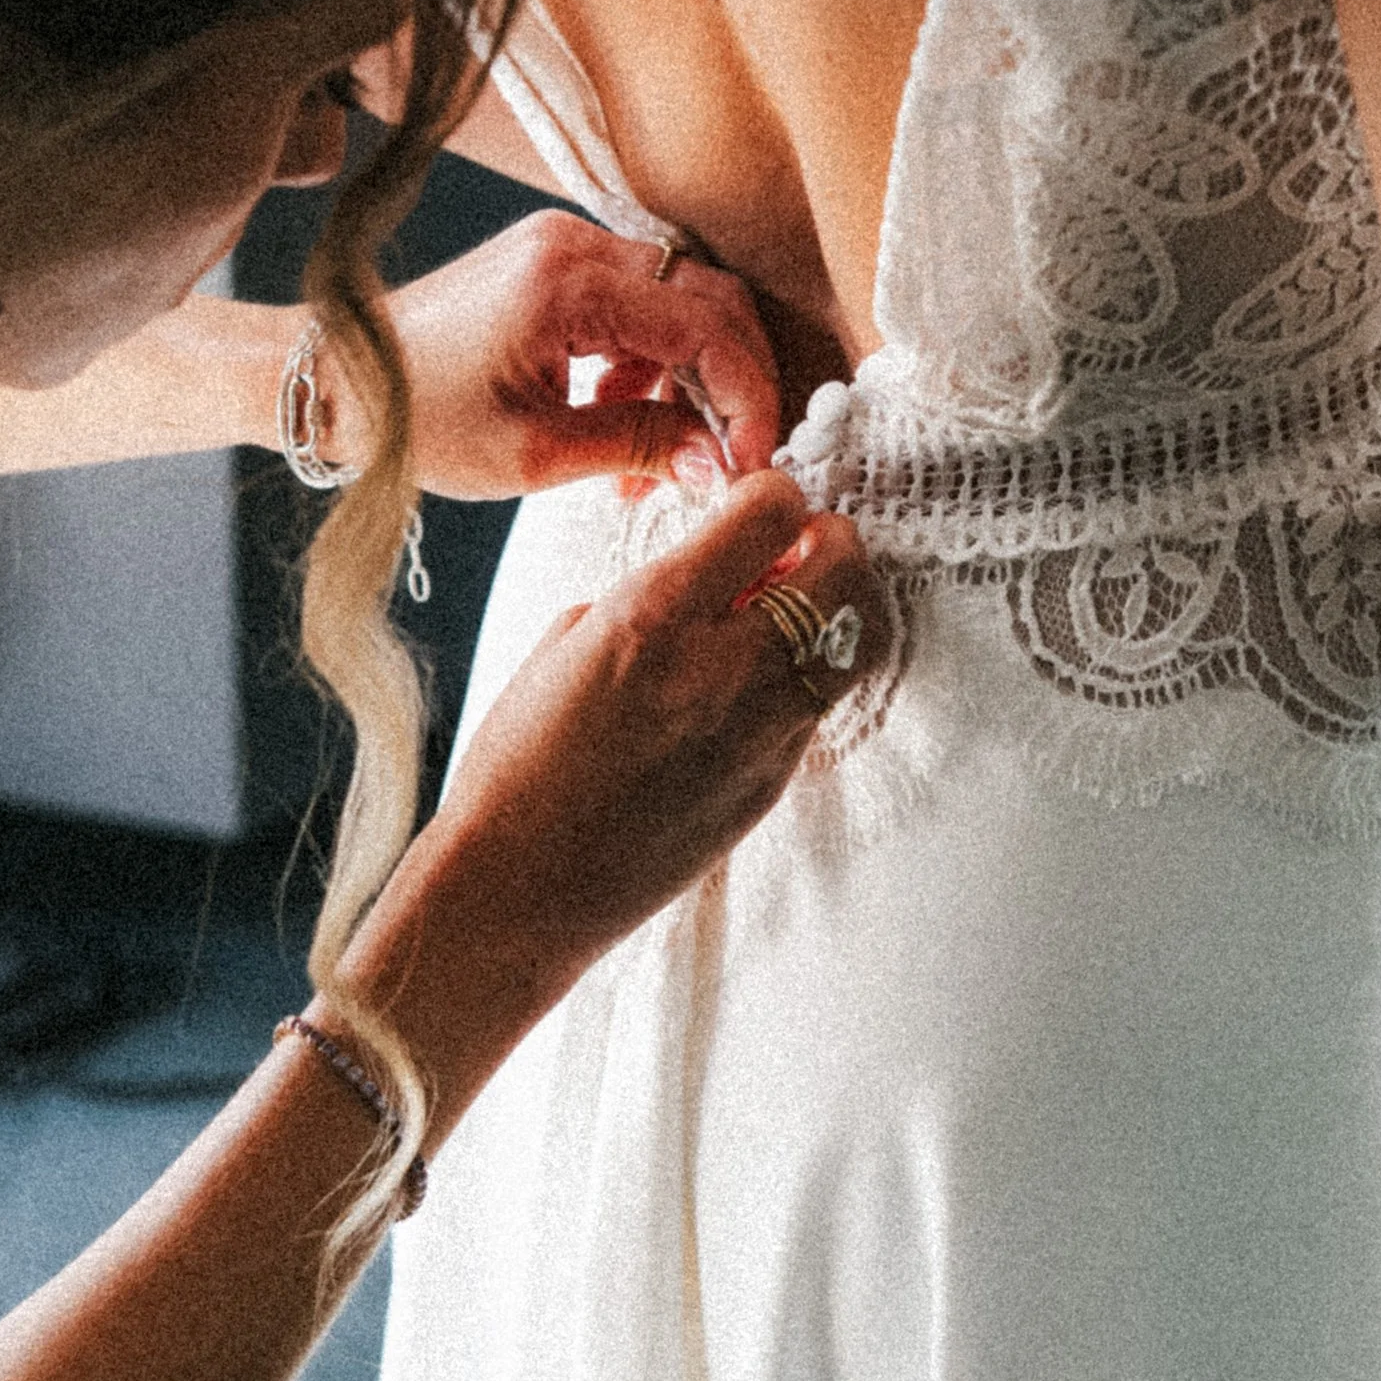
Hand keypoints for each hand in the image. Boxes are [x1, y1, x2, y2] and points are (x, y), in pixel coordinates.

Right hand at [370, 477, 879, 1032]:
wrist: (523, 888)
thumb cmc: (520, 764)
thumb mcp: (567, 640)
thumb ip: (654, 593)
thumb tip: (721, 574)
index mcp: (655, 615)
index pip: (772, 510)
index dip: (773, 493)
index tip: (759, 505)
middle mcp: (724, 669)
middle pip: (847, 568)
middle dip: (832, 541)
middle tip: (800, 548)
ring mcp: (761, 733)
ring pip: (859, 638)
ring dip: (838, 607)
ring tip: (791, 612)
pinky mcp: (774, 783)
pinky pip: (819, 703)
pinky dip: (806, 674)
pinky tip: (756, 682)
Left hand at [383, 212, 782, 499]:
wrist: (330, 382)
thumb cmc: (413, 417)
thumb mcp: (534, 452)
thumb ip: (640, 445)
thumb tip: (719, 462)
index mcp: (569, 283)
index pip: (707, 327)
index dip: (747, 397)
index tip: (750, 459)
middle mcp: (572, 244)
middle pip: (708, 298)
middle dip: (733, 382)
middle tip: (730, 456)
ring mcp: (561, 246)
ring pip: (679, 300)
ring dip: (689, 378)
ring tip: (664, 459)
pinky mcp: (550, 263)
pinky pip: (636, 302)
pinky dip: (650, 362)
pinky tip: (625, 419)